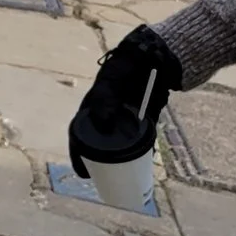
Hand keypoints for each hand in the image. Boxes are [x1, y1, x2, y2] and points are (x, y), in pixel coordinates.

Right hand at [68, 26, 181, 176]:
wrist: (157, 56)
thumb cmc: (129, 66)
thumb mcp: (113, 82)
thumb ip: (105, 100)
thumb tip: (102, 125)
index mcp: (93, 105)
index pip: (80, 133)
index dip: (78, 153)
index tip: (83, 172)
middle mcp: (107, 112)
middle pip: (98, 141)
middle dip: (96, 161)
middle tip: (100, 179)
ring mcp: (126, 116)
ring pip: (118, 142)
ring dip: (117, 159)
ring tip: (119, 176)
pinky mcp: (144, 117)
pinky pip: (140, 138)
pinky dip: (139, 151)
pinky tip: (141, 163)